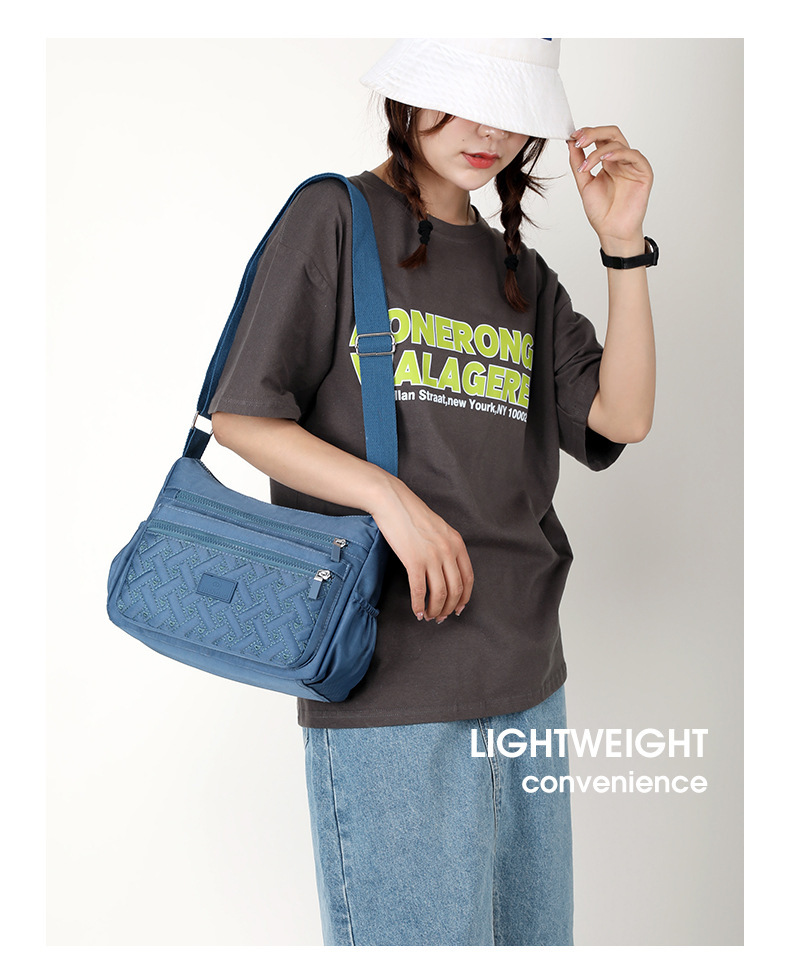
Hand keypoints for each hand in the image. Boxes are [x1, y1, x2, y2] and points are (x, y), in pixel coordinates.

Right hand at [369, 476, 473, 623]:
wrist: (392, 501)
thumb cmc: (412, 514)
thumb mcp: (439, 528)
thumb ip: (447, 546)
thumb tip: (446, 570)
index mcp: (457, 543)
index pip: (468, 578)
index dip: (464, 598)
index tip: (458, 608)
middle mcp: (448, 551)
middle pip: (455, 589)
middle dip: (449, 608)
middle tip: (442, 617)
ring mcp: (432, 556)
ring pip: (439, 594)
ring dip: (435, 610)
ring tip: (429, 616)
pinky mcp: (414, 561)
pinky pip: (419, 591)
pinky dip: (419, 605)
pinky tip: (417, 612)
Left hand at [567, 125, 653, 250]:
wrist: (611, 231)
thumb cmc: (601, 211)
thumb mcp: (584, 183)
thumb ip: (578, 162)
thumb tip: (570, 142)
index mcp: (608, 162)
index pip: (600, 138)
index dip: (587, 133)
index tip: (572, 136)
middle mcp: (620, 160)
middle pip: (611, 134)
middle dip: (593, 134)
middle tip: (579, 140)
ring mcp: (632, 165)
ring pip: (619, 143)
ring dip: (600, 150)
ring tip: (586, 164)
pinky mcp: (643, 173)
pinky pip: (634, 156)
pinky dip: (619, 154)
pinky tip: (605, 160)